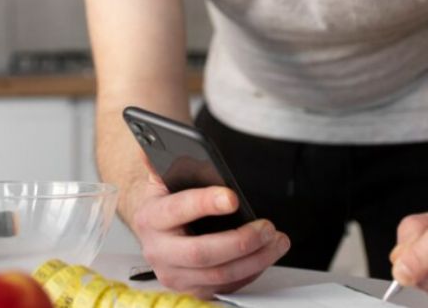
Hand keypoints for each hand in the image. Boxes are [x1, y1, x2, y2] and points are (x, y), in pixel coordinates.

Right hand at [128, 171, 289, 297]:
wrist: (155, 228)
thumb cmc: (166, 199)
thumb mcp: (161, 177)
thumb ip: (162, 159)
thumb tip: (157, 139)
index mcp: (150, 216)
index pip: (177, 210)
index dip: (204, 204)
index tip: (232, 197)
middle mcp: (158, 250)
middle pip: (200, 253)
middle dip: (239, 241)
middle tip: (267, 227)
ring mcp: (174, 274)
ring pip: (218, 275)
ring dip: (254, 259)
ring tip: (276, 240)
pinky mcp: (191, 288)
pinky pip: (226, 286)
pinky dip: (250, 272)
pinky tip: (266, 255)